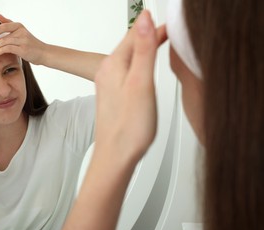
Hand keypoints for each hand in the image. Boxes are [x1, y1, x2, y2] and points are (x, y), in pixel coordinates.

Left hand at [0, 14, 46, 64]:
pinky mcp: (23, 49)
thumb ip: (9, 24)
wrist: (44, 53)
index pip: (4, 26)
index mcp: (19, 26)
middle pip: (1, 37)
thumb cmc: (32, 44)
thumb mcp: (21, 31)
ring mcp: (22, 40)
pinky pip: (8, 48)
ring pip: (3, 42)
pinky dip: (1, 51)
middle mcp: (21, 32)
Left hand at [93, 11, 166, 165]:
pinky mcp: (115, 95)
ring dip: (146, 49)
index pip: (136, 34)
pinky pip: (129, 71)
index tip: (175, 26)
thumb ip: (144, 50)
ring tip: (162, 43)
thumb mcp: (141, 83)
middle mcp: (108, 72)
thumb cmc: (128, 128)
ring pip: (131, 58)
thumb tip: (144, 19)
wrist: (116, 156)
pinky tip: (147, 70)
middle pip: (132, 44)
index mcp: (113, 65)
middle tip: (172, 31)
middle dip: (151, 35)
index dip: (156, 28)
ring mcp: (110, 84)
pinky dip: (142, 65)